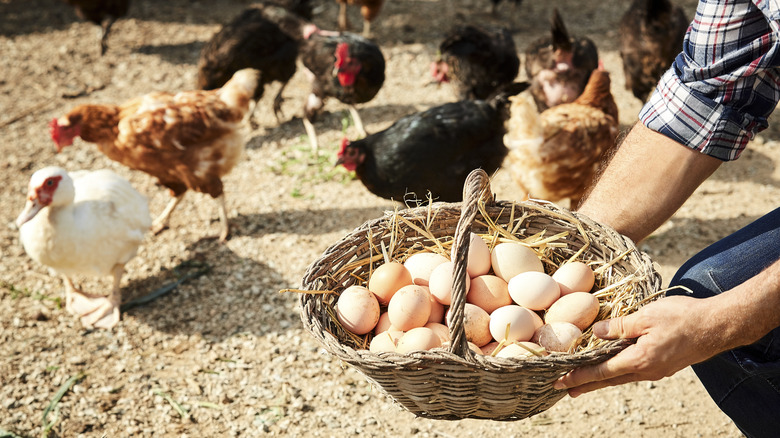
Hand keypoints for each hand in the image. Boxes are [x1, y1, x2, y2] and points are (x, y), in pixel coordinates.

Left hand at [553, 295, 721, 396]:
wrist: (718, 325)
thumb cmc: (683, 317)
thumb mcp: (646, 316)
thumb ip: (619, 326)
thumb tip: (595, 333)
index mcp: (639, 360)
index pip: (601, 371)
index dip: (579, 375)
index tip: (560, 380)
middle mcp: (647, 371)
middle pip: (609, 379)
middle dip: (585, 383)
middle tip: (564, 388)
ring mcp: (657, 370)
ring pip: (622, 376)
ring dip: (601, 379)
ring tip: (583, 382)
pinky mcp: (664, 364)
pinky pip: (635, 370)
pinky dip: (618, 371)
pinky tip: (613, 368)